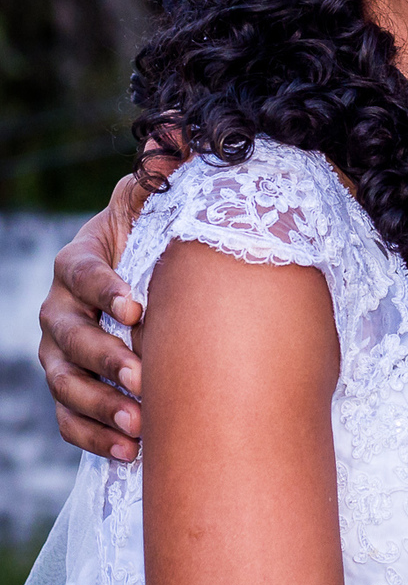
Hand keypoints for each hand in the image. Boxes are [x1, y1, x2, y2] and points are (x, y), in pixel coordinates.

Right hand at [38, 176, 150, 460]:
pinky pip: (70, 420)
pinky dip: (94, 438)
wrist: (157, 279)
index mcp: (80, 260)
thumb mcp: (160, 202)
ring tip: (140, 425)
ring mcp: (59, 353)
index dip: (106, 290)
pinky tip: (131, 454)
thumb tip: (170, 131)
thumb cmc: (159, 237)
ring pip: (64, 384)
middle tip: (143, 376)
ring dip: (100, 407)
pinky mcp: (71, 389)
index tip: (138, 308)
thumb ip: (163, 170)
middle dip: (103, 359)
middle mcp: (59, 308)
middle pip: (67, 337)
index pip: (82, 274)